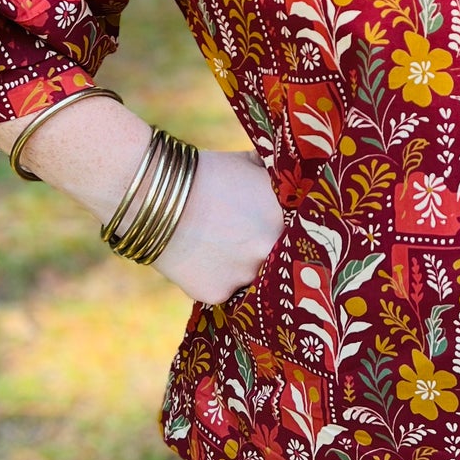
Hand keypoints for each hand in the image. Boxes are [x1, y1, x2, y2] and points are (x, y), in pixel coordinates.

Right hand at [155, 148, 285, 304]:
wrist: (156, 194)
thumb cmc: (207, 172)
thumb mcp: (251, 165)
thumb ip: (277, 181)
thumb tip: (294, 178)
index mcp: (288, 217)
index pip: (303, 234)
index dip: (291, 232)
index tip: (280, 230)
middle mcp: (272, 250)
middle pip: (280, 260)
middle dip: (266, 250)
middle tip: (246, 240)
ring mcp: (246, 275)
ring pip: (252, 278)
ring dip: (241, 266)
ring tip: (219, 246)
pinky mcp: (219, 294)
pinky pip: (224, 289)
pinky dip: (214, 277)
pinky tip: (200, 257)